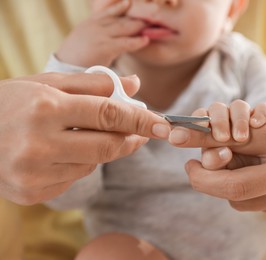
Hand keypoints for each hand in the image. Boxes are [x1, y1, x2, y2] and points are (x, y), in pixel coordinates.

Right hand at [0, 72, 169, 204]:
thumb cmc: (10, 103)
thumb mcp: (47, 83)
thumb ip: (93, 83)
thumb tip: (134, 84)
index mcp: (45, 110)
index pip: (108, 114)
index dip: (140, 120)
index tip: (162, 124)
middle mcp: (39, 145)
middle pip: (108, 146)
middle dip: (130, 139)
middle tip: (142, 133)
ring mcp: (33, 174)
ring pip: (93, 164)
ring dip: (100, 149)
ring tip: (83, 135)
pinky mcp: (31, 193)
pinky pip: (74, 179)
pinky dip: (78, 164)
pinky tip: (62, 152)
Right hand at [56, 0, 147, 66]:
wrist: (64, 65)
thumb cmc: (77, 55)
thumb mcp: (87, 37)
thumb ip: (100, 32)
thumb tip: (116, 34)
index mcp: (93, 21)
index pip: (112, 10)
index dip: (125, 7)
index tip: (137, 3)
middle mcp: (96, 25)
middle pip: (122, 17)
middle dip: (139, 15)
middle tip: (155, 14)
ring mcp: (100, 35)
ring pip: (125, 27)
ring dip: (141, 26)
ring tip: (155, 25)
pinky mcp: (104, 47)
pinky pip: (124, 43)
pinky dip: (136, 41)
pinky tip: (146, 40)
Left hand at [169, 109, 265, 215]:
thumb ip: (251, 127)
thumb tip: (211, 135)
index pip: (236, 139)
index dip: (201, 139)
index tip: (179, 138)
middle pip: (234, 185)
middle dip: (203, 179)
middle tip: (191, 168)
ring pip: (241, 199)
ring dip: (222, 185)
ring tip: (223, 168)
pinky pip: (255, 205)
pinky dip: (242, 192)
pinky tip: (247, 178)